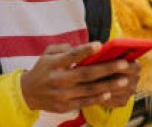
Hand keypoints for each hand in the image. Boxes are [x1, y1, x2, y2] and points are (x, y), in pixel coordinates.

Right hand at [20, 42, 141, 112]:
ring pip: (89, 89)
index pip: (72, 55)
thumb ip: (63, 48)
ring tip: (124, 80)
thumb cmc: (43, 69)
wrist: (28, 93)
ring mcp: (63, 94)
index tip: (100, 45)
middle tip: (124, 64)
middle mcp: (59, 79)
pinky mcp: (65, 106)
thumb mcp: (47, 54)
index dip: (86, 50)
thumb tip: (83, 47)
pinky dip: (97, 98)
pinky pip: (85, 102)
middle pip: (86, 74)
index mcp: (54, 64)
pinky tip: (109, 93)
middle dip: (107, 69)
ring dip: (108, 85)